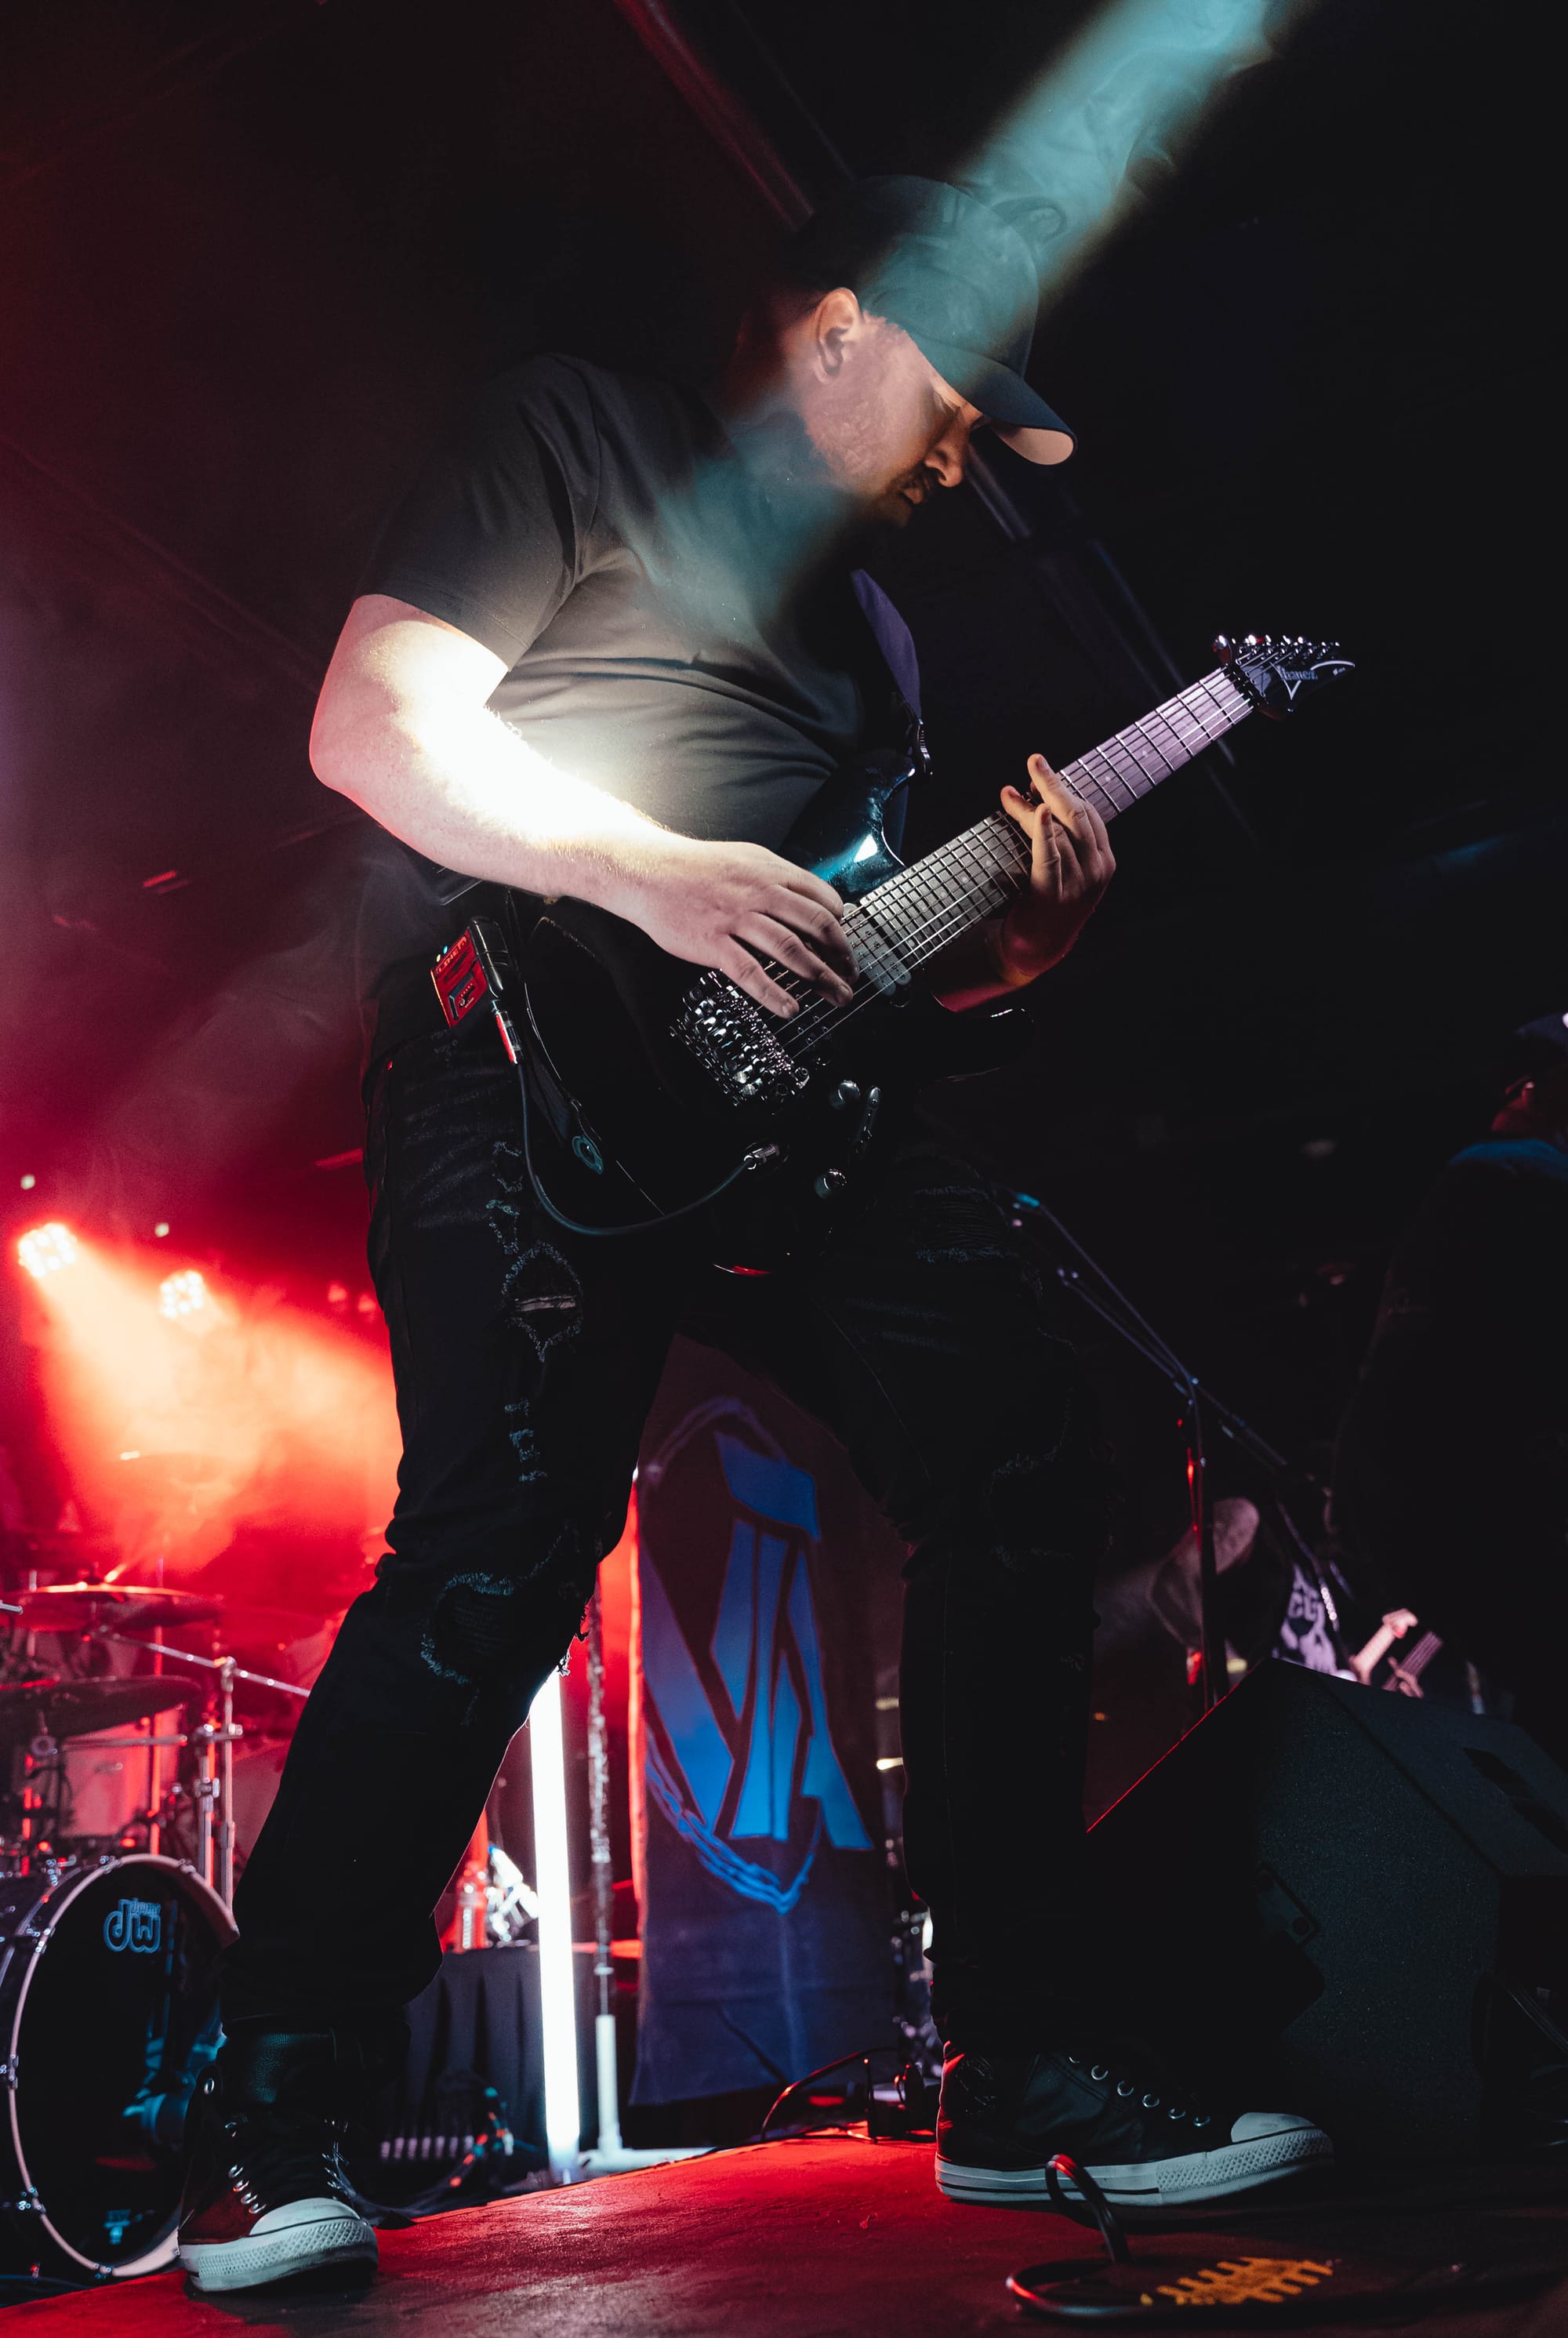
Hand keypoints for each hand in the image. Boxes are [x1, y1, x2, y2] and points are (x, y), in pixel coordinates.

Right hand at [610, 834, 853, 1017]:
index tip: (845, 946)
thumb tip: (810, 900)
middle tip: (850, 975)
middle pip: (817, 925)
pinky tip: (790, 1008)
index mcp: (771, 871)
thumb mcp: (746, 859)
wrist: (649, 871)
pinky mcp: (713, 942)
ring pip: (790, 949)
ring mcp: (737, 918)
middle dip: (841, 956)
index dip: (841, 926)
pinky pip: (751, 972)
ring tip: (836, 996)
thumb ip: (778, 879)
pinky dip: (774, 993)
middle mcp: (760, 893)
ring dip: (820, 977)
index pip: (824, 899)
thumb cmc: (696, 868)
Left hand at [993, 753, 1115, 982]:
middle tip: (1034, 760)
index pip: (1089, 813)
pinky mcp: (1055, 894)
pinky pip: (1049, 855)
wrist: (1037, 949)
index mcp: (1104, 859)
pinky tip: (1039, 810)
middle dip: (1054, 783)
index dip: (1064, 789)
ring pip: (1057, 831)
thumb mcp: (1066, 869)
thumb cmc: (1047, 903)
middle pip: (1076, 814)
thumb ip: (1062, 839)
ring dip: (1032, 806)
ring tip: (1009, 792)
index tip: (1040, 774)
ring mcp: (1079, 883)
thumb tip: (1042, 797)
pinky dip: (1043, 831)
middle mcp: (1097, 869)